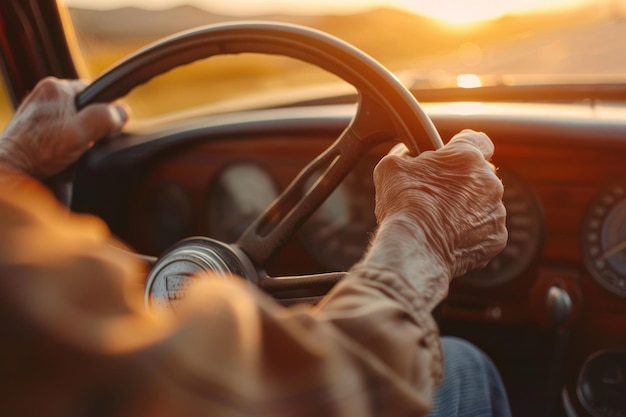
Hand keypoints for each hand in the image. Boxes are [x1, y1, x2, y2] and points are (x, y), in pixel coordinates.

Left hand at [0, 77, 127, 178]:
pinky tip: (57, 153)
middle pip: (83, 107)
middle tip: (81, 143)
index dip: (103, 112)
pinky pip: (57, 129)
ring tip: (67, 150)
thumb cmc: (41, 151)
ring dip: (75, 135)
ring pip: (70, 119)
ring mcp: (35, 109)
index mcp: (56, 87)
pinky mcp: (30, 125)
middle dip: (88, 126)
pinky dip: (62, 141)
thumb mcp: (82, 133)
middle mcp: (43, 93)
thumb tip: (123, 112)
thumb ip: (106, 118)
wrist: (11, 170)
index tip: (98, 131)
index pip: (94, 92)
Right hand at [366, 130, 506, 282]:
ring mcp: (496, 211)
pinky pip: (486, 231)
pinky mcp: (497, 237)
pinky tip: (450, 239)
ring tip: (440, 222)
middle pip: (480, 176)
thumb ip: (403, 156)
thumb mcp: (390, 168)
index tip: (452, 159)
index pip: (478, 140)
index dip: (464, 148)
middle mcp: (489, 181)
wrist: (415, 248)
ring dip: (468, 209)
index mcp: (466, 157)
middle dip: (462, 183)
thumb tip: (405, 157)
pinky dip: (472, 234)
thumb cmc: (403, 205)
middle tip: (436, 196)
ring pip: (484, 205)